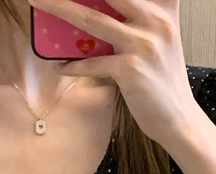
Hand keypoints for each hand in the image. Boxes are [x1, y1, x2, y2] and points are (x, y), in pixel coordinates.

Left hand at [29, 0, 202, 147]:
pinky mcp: (130, 69)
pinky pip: (92, 63)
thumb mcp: (159, 41)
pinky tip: (61, 67)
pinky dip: (73, 65)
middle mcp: (156, 20)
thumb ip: (139, 21)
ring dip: (60, 8)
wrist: (178, 119)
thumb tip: (93, 12)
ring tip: (37, 2)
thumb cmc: (162, 80)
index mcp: (164, 9)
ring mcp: (143, 44)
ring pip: (93, 19)